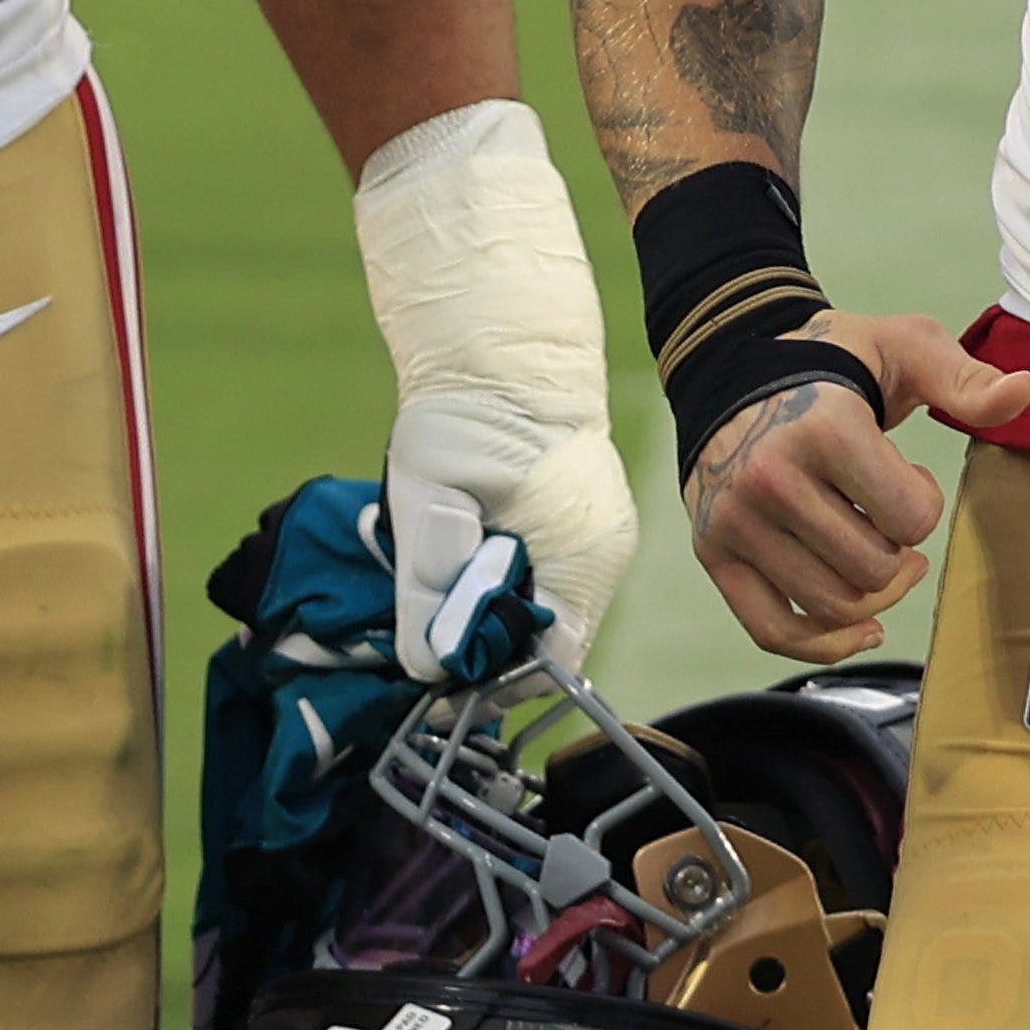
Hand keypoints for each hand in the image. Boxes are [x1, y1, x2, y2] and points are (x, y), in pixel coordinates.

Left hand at [357, 100, 634, 669]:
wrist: (502, 346)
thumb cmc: (468, 421)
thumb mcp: (431, 509)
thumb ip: (429, 593)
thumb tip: (427, 669)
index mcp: (582, 562)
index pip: (548, 665)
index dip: (491, 681)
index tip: (433, 683)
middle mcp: (604, 559)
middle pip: (546, 641)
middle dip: (488, 646)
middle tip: (426, 633)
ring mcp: (600, 538)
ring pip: (544, 609)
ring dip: (493, 611)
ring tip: (443, 588)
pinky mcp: (585, 521)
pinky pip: (547, 576)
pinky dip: (506, 581)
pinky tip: (467, 557)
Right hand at [680, 309, 1029, 661]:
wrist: (734, 364)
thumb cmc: (833, 359)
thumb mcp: (904, 347)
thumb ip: (965, 379)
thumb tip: (1025, 393)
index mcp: (823, 429)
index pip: (909, 518)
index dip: (925, 504)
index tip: (909, 477)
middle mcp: (770, 478)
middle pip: (873, 570)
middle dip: (898, 550)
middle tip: (890, 517)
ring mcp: (735, 520)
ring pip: (832, 605)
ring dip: (870, 592)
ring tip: (875, 549)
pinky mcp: (713, 551)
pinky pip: (773, 630)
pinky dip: (823, 643)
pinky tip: (862, 627)